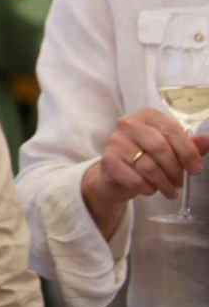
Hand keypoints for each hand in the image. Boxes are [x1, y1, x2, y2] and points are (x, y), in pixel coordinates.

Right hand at [81, 107, 208, 235]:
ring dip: (164, 184)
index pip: (172, 130)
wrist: (116, 172)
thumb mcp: (169, 148)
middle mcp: (128, 124)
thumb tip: (207, 141)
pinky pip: (136, 180)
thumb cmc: (146, 155)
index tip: (196, 170)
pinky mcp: (108, 161)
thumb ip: (188, 145)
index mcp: (147, 116)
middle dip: (175, 170)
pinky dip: (148, 189)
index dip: (188, 152)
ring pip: (149, 167)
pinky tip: (150, 190)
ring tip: (169, 190)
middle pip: (160, 148)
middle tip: (180, 182)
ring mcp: (115, 141)